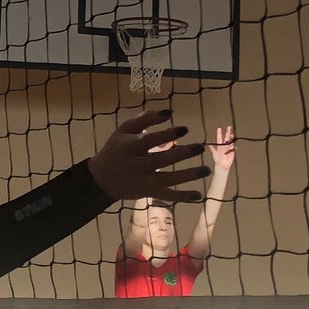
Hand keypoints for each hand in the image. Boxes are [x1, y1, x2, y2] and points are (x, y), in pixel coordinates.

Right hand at [89, 110, 206, 202]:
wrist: (101, 179)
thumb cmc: (116, 149)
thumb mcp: (124, 130)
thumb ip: (144, 120)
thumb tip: (168, 112)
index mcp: (131, 147)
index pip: (150, 140)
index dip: (168, 135)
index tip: (185, 129)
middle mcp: (139, 165)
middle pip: (163, 160)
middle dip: (183, 154)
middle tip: (200, 147)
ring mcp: (145, 180)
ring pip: (169, 179)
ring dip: (189, 175)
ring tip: (206, 169)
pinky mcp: (149, 192)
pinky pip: (168, 195)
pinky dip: (183, 196)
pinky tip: (198, 195)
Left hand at [209, 124, 236, 170]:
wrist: (222, 165)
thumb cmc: (217, 160)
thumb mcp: (214, 154)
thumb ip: (212, 149)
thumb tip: (209, 144)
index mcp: (219, 146)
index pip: (219, 138)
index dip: (219, 133)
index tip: (219, 128)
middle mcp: (224, 146)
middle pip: (226, 138)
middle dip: (227, 132)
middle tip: (229, 127)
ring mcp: (229, 148)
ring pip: (231, 142)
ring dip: (231, 138)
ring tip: (232, 135)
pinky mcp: (232, 152)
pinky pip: (234, 148)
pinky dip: (235, 146)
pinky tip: (235, 145)